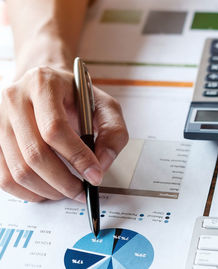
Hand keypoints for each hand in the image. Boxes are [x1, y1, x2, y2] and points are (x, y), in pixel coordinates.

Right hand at [0, 66, 127, 202]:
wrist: (48, 87)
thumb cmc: (76, 97)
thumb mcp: (106, 107)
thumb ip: (113, 133)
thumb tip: (101, 164)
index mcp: (43, 84)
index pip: (55, 128)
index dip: (77, 157)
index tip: (94, 175)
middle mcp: (14, 99)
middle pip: (34, 153)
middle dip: (63, 181)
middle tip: (82, 191)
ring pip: (18, 170)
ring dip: (47, 190)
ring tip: (68, 190)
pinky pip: (4, 177)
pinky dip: (28, 192)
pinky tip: (48, 190)